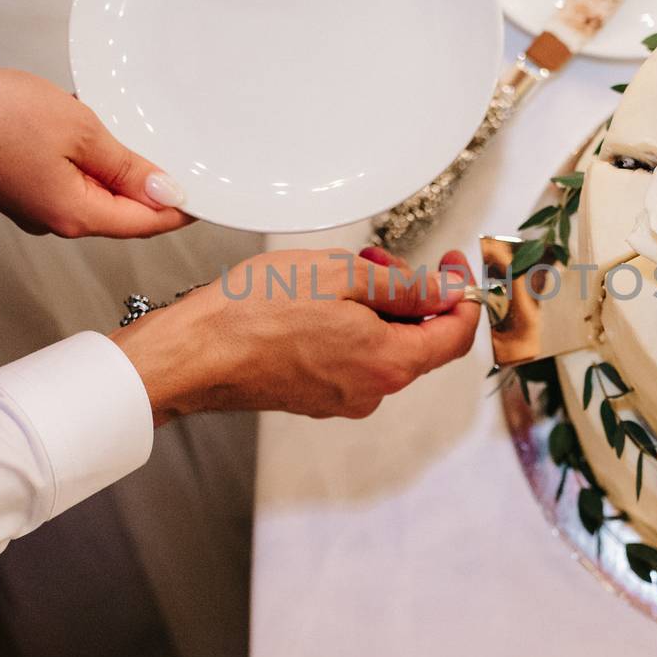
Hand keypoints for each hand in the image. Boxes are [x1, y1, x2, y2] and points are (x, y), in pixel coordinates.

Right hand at [0, 67, 189, 238]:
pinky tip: (87, 123)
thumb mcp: (80, 131)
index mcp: (78, 216)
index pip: (148, 223)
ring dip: (116, 163)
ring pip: (96, 190)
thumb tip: (166, 191)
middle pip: (123, 212)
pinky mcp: (20, 186)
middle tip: (179, 152)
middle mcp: (58, 220)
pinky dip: (86, 154)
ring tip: (129, 128)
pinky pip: (70, 176)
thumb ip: (127, 164)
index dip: (182, 208)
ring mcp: (37, 205)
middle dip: (151, 185)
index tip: (208, 192)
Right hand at [112, 247, 479, 420]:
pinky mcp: (312, 395)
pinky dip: (349, 325)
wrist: (193, 352)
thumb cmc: (255, 312)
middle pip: (419, 341)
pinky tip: (318, 300)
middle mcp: (371, 390)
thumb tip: (447, 292)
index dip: (463, 296)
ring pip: (382, 346)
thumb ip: (406, 286)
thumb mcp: (342, 276)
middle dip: (411, 295)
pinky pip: (351, 357)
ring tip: (339, 273)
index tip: (453, 265)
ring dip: (375, 306)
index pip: (455, 337)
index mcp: (389, 363)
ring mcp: (340, 398)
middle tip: (380, 259)